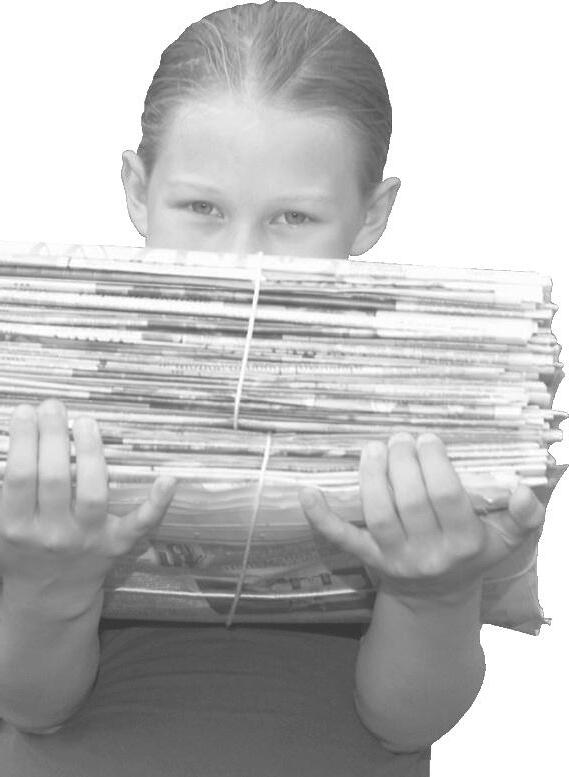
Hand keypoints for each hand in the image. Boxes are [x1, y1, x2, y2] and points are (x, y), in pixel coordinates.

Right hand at [0, 399, 176, 596]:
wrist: (49, 599)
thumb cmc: (23, 550)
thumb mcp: (2, 523)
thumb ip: (7, 489)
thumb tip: (21, 435)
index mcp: (16, 527)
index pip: (19, 477)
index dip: (23, 440)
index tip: (26, 410)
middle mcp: (52, 534)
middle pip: (54, 480)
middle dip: (52, 436)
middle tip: (54, 405)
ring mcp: (88, 540)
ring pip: (93, 493)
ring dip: (90, 453)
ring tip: (85, 422)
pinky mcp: (117, 545)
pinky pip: (140, 524)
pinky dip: (156, 503)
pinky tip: (168, 478)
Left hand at [299, 432, 544, 604]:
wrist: (437, 596)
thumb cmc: (472, 553)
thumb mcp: (506, 538)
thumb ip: (524, 515)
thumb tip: (524, 488)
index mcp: (464, 543)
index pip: (446, 497)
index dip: (434, 463)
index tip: (428, 440)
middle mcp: (429, 553)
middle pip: (410, 501)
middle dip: (403, 462)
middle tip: (401, 437)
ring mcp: (395, 558)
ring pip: (379, 515)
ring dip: (372, 476)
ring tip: (373, 447)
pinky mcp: (368, 559)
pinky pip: (343, 539)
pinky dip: (323, 517)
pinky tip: (309, 492)